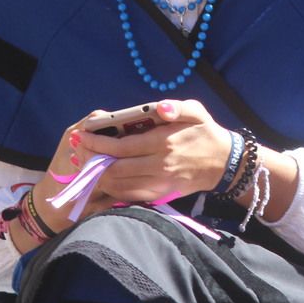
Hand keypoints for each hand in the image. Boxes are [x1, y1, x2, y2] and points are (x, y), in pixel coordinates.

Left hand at [74, 99, 233, 204]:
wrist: (223, 162)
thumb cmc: (205, 132)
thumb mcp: (196, 111)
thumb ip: (177, 107)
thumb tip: (161, 107)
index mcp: (163, 142)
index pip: (122, 146)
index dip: (98, 143)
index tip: (83, 136)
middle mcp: (159, 165)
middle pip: (116, 169)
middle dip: (93, 160)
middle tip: (80, 151)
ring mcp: (159, 183)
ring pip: (120, 185)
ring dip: (100, 176)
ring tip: (88, 164)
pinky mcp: (161, 194)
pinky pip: (130, 196)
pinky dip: (113, 189)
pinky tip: (105, 179)